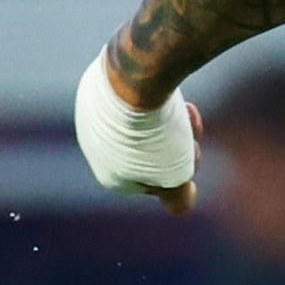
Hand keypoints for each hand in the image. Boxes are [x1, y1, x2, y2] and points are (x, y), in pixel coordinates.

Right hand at [74, 51, 202, 215]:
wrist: (135, 79)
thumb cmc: (156, 133)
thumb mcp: (175, 173)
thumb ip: (178, 196)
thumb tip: (181, 205)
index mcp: (108, 175)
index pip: (154, 181)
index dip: (179, 169)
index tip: (192, 156)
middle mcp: (93, 145)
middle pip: (149, 149)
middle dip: (176, 143)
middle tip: (192, 130)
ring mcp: (92, 113)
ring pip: (142, 120)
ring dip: (170, 119)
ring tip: (185, 109)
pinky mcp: (99, 83)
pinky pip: (131, 94)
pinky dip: (153, 92)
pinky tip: (167, 85)